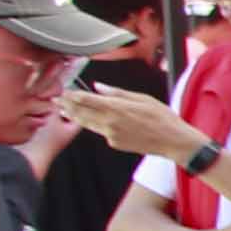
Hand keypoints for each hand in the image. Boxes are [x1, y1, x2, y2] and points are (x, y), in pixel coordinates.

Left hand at [62, 87, 206, 162]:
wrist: (173, 141)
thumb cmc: (163, 118)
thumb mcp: (143, 99)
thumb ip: (117, 93)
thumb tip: (98, 87)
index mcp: (117, 107)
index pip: (86, 99)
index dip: (72, 94)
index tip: (64, 90)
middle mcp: (110, 122)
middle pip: (81, 112)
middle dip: (67, 105)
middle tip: (57, 99)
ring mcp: (111, 134)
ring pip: (86, 123)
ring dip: (74, 115)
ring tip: (64, 110)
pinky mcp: (114, 143)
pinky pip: (101, 132)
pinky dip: (95, 125)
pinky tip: (93, 120)